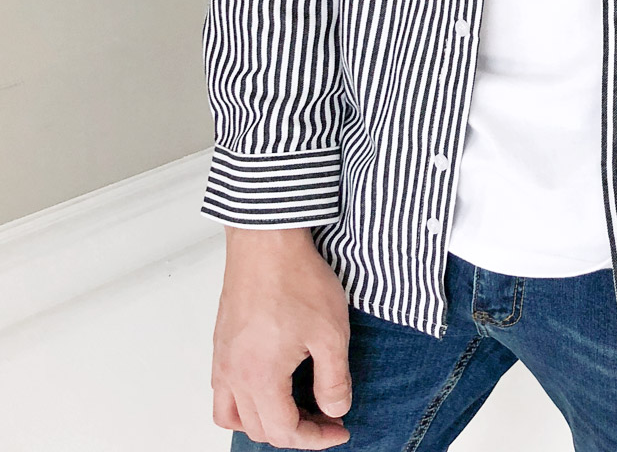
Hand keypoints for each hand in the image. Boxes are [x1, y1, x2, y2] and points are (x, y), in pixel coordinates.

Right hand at [211, 226, 352, 448]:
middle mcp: (233, 374)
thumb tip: (335, 410)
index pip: (285, 432)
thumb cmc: (296, 278)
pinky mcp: (221, 341)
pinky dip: (242, 401)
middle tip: (325, 418)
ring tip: (294, 408)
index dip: (316, 438)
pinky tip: (269, 383)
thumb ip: (334, 379)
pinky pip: (222, 390)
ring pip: (232, 415)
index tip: (340, 429)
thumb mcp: (330, 333)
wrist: (267, 239)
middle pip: (258, 429)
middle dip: (294, 432)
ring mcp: (223, 358)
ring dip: (263, 421)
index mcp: (259, 379)